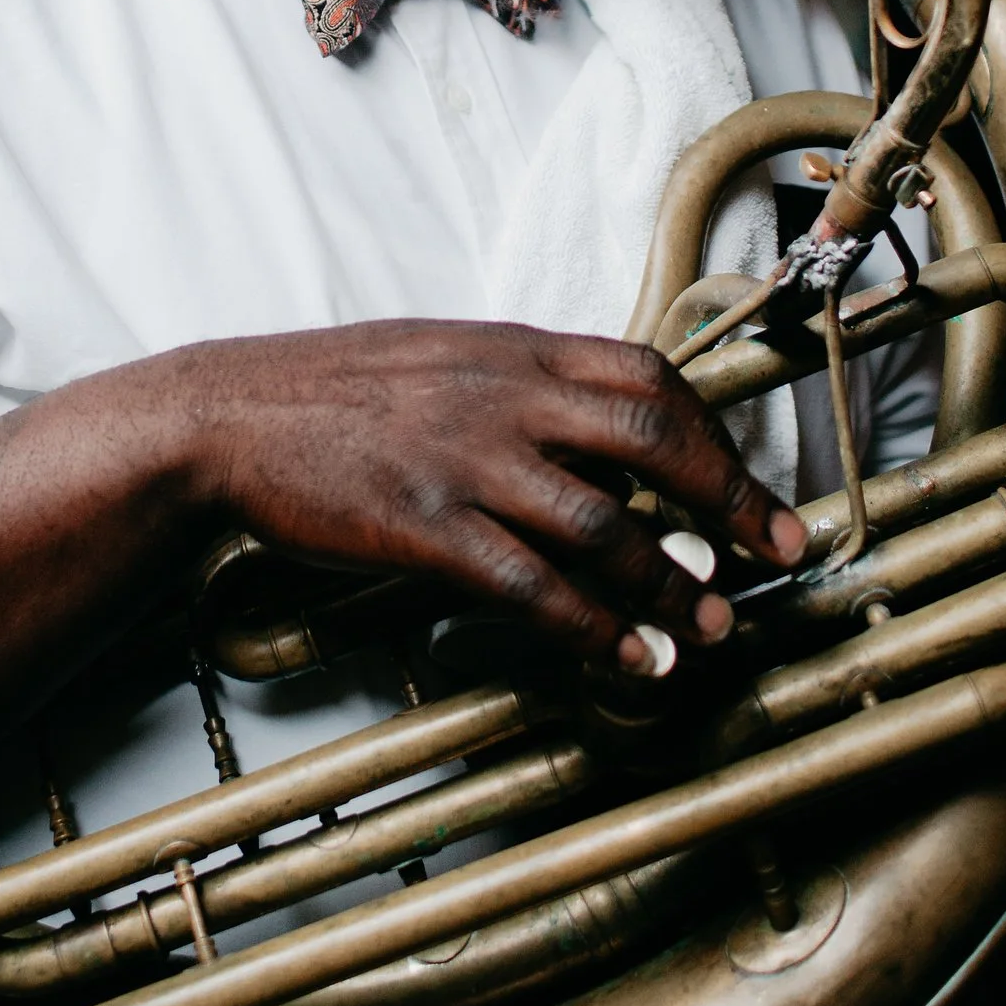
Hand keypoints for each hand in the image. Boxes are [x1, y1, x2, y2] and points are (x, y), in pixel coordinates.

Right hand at [158, 319, 807, 674]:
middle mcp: (501, 395)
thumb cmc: (336, 390)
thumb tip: (608, 424)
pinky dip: (593, 627)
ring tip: (712, 626)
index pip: (649, 377)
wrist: (228, 414)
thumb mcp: (443, 356)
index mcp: (512, 348)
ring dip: (672, 582)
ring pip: (602, 522)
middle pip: (651, 439)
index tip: (757, 492)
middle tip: (778, 555)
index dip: (717, 438)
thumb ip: (524, 382)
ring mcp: (464, 460)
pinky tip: (628, 657)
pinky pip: (531, 584)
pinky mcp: (424, 525)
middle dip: (729, 503)